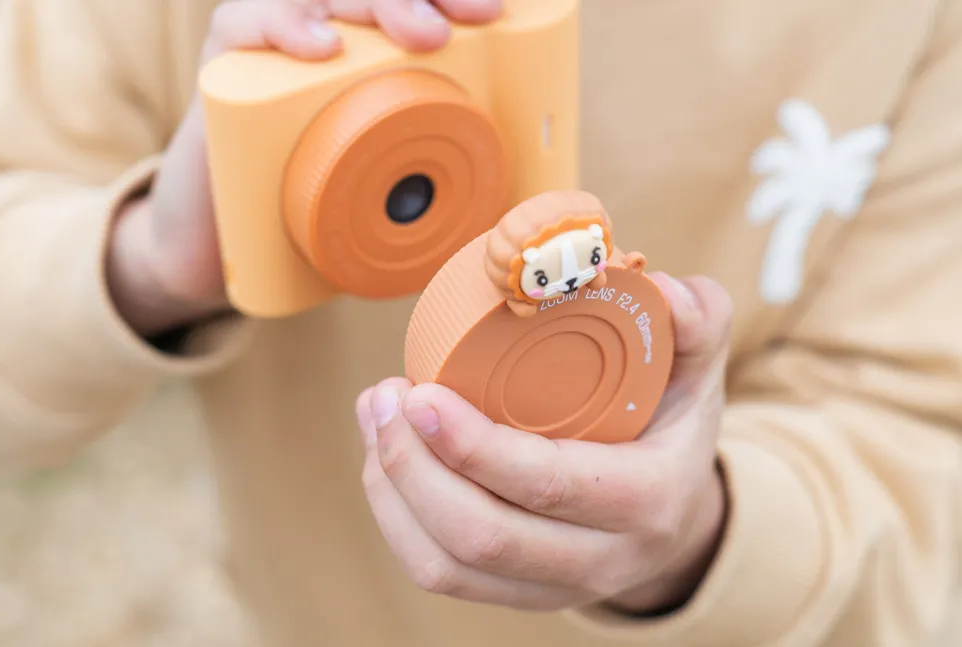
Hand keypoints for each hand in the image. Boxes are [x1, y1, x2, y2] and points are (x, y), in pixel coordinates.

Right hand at [106, 0, 502, 336]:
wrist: (225, 237)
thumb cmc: (314, 200)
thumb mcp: (387, 178)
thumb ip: (439, 169)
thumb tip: (525, 195)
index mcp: (369, 45)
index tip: (495, 14)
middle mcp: (326, 23)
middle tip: (462, 28)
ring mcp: (276, 32)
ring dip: (378, 5)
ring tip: (421, 39)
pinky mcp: (227, 56)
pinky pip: (248, 20)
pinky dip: (287, 25)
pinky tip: (322, 47)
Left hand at [356, 273, 732, 612]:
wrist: (674, 515)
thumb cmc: (672, 428)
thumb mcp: (699, 371)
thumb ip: (698, 320)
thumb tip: (662, 286)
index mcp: (647, 499)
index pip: (548, 485)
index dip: (472, 447)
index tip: (421, 392)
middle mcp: (602, 559)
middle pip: (482, 536)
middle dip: (412, 466)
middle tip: (385, 396)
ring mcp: (554, 587)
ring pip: (447, 566)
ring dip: (392, 491)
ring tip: (375, 417)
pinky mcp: (516, 594)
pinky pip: (440, 575)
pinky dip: (395, 518)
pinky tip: (383, 459)